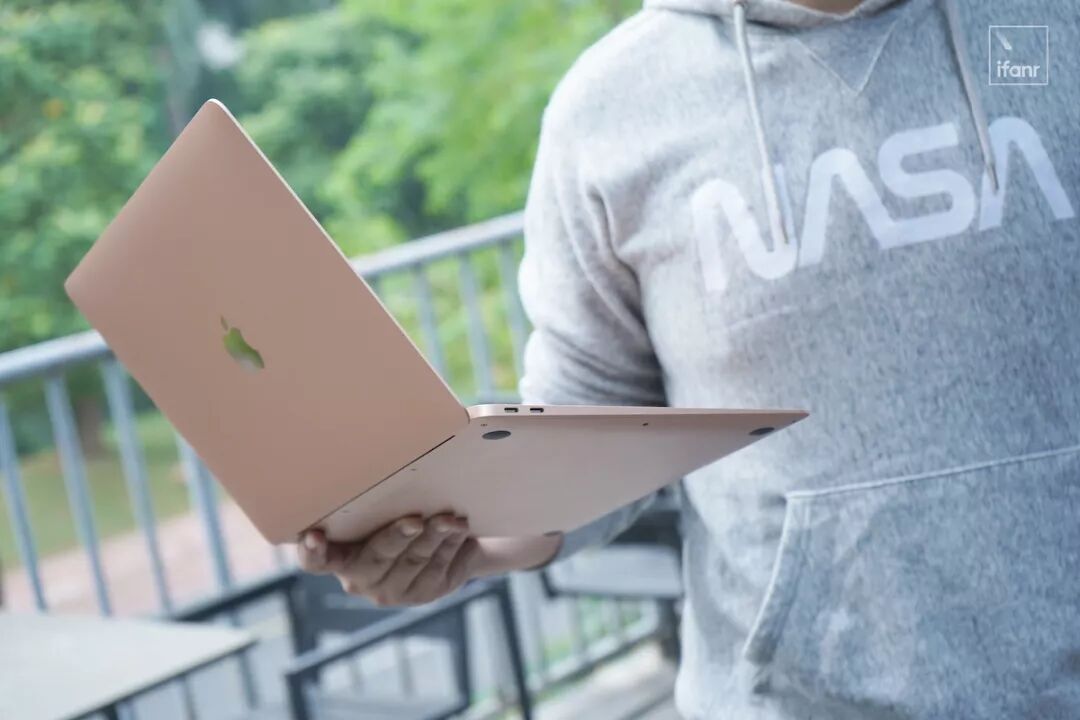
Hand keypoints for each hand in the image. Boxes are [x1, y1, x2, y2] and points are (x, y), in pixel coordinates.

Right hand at [297, 514, 478, 606]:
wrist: (444, 540)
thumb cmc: (399, 514)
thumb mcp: (381, 509)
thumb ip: (374, 500)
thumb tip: (387, 456)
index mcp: (340, 557)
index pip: (317, 561)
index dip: (312, 551)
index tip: (314, 535)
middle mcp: (360, 580)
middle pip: (376, 558)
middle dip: (396, 537)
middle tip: (414, 520)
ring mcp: (393, 591)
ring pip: (413, 562)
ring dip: (433, 537)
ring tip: (450, 519)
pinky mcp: (424, 594)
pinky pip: (438, 567)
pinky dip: (450, 545)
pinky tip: (460, 529)